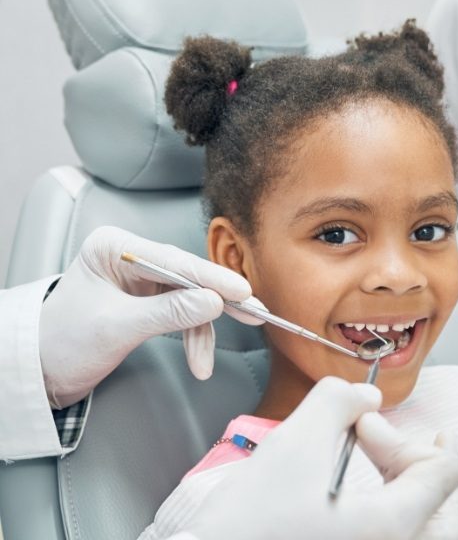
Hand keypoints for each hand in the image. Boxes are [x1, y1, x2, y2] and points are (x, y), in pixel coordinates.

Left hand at [39, 226, 262, 407]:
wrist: (42, 372)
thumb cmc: (64, 344)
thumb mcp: (117, 328)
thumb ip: (168, 313)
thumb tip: (214, 303)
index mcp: (113, 247)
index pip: (173, 260)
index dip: (211, 278)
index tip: (242, 292)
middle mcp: (130, 256)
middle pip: (187, 276)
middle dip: (217, 302)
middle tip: (253, 313)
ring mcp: (141, 279)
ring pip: (189, 298)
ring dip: (202, 331)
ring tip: (205, 362)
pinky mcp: (148, 300)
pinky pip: (182, 313)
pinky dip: (193, 337)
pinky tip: (198, 359)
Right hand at [180, 377, 457, 539]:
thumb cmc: (252, 519)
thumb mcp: (297, 442)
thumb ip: (339, 401)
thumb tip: (368, 400)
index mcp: (392, 527)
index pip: (445, 475)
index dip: (417, 434)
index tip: (373, 423)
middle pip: (442, 506)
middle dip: (414, 459)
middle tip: (376, 435)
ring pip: (422, 526)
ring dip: (405, 483)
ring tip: (371, 456)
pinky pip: (392, 534)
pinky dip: (389, 506)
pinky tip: (355, 488)